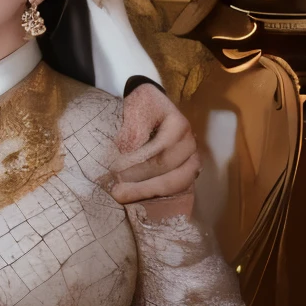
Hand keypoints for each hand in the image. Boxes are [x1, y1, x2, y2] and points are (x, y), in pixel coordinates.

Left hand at [111, 84, 198, 203]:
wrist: (152, 106)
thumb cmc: (142, 107)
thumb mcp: (135, 108)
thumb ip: (132, 129)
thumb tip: (126, 153)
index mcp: (179, 126)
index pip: (158, 153)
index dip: (136, 166)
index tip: (114, 174)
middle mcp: (190, 143)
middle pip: (167, 169)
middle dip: (140, 182)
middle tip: (115, 191)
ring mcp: (192, 157)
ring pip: (177, 182)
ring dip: (149, 192)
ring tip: (124, 198)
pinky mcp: (187, 169)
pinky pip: (178, 187)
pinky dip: (159, 194)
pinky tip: (138, 199)